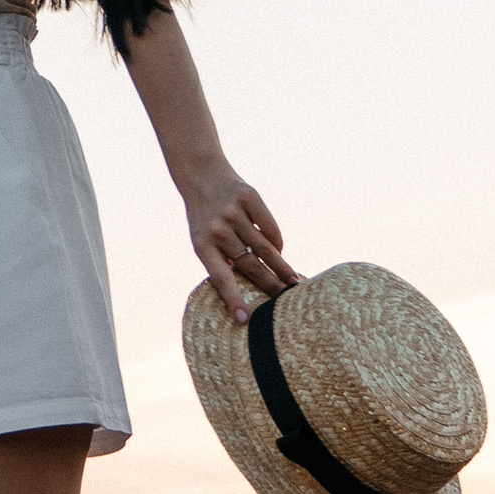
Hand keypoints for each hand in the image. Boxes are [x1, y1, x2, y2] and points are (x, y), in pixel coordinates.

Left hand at [182, 161, 297, 325]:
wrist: (200, 174)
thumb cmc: (204, 217)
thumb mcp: (203, 239)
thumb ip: (221, 260)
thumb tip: (250, 288)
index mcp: (202, 245)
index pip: (220, 278)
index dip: (232, 298)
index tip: (244, 319)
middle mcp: (217, 230)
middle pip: (250, 265)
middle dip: (270, 285)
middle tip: (287, 300)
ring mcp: (233, 213)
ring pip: (264, 247)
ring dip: (281, 267)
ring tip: (293, 282)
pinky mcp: (249, 198)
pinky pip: (270, 227)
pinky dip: (276, 240)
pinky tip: (279, 250)